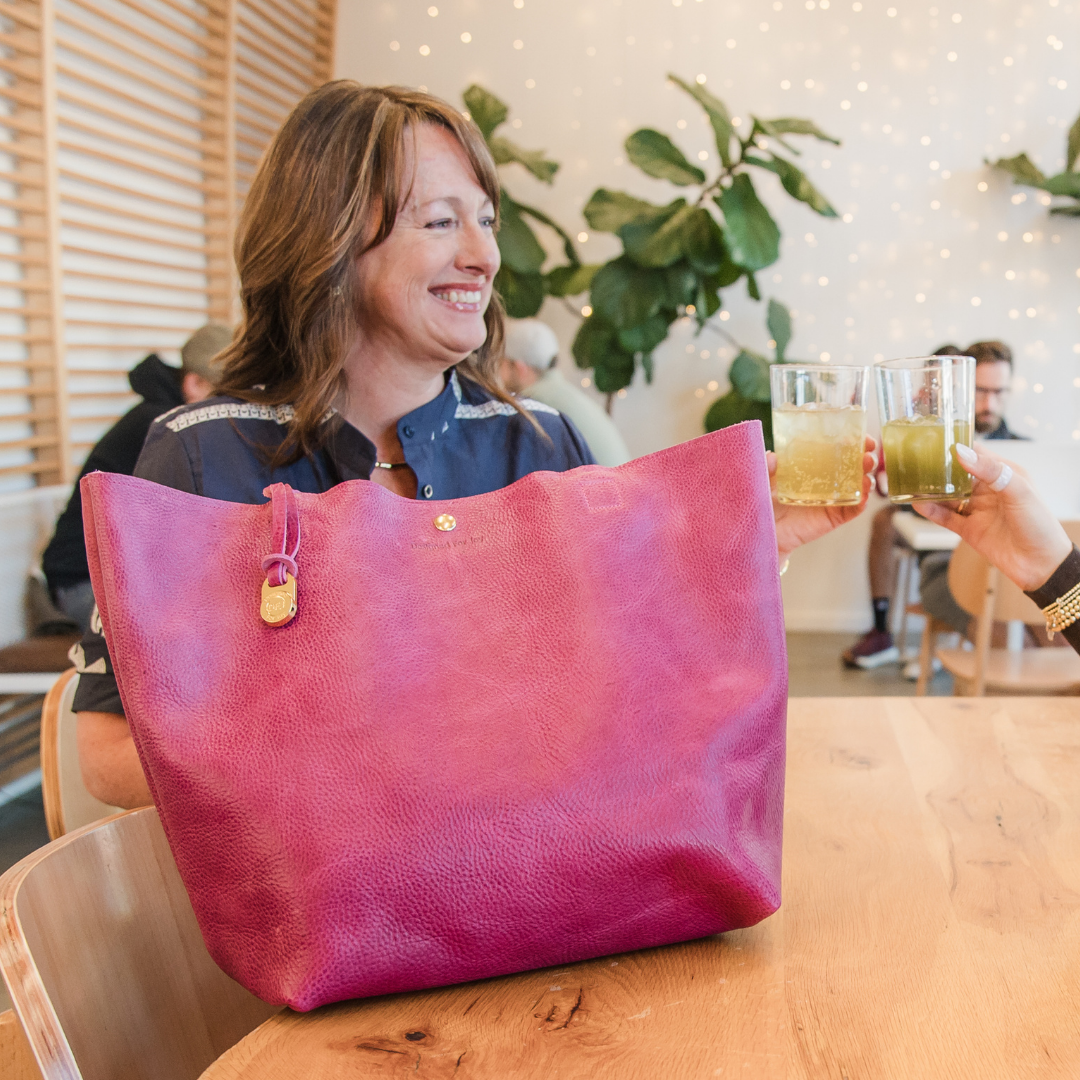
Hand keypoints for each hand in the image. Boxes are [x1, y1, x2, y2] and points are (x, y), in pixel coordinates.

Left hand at [769, 435, 876, 559]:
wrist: (764, 529)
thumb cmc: (764, 500)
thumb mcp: (763, 478)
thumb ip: (767, 466)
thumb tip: (773, 456)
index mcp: (813, 464)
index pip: (835, 447)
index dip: (850, 439)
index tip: (857, 433)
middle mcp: (827, 479)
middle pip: (852, 464)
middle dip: (864, 455)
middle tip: (866, 451)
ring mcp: (833, 498)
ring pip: (857, 485)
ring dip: (866, 475)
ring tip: (866, 469)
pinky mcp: (834, 517)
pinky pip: (853, 509)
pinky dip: (862, 501)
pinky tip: (864, 494)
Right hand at [913, 443, 1072, 591]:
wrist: (1042, 566)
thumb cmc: (1040, 526)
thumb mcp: (1019, 492)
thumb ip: (991, 471)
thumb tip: (961, 452)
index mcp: (1005, 475)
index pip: (977, 455)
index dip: (958, 446)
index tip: (936, 440)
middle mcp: (989, 490)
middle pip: (957, 475)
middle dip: (938, 468)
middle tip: (916, 460)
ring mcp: (977, 510)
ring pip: (947, 496)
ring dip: (930, 490)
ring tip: (911, 482)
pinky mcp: (968, 530)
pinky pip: (945, 517)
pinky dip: (931, 511)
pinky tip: (917, 504)